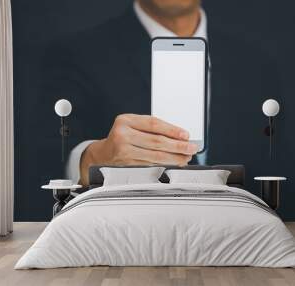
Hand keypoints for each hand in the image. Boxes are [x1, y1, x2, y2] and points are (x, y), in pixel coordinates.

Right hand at [79, 114, 197, 184]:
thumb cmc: (122, 137)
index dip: (172, 130)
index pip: (153, 124)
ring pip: (155, 156)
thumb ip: (152, 128)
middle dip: (178, 146)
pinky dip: (165, 165)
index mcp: (125, 121)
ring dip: (175, 158)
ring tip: (186, 157)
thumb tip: (179, 136)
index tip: (186, 135)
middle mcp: (123, 135)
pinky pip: (151, 165)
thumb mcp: (132, 125)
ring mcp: (124, 152)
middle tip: (191, 147)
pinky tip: (174, 163)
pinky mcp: (127, 166)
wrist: (102, 153)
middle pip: (157, 142)